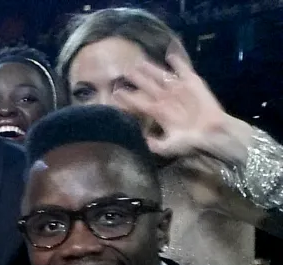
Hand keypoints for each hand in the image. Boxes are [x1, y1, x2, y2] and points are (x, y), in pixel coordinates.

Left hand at [113, 42, 249, 164]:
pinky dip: (178, 63)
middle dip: (136, 79)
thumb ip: (155, 145)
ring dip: (151, 69)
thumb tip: (142, 141)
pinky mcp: (193, 83)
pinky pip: (184, 70)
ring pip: (161, 76)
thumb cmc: (191, 141)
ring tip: (139, 62)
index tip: (114, 93)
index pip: (138, 102)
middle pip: (147, 86)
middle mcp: (165, 98)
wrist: (213, 133)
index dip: (127, 98)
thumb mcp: (170, 146)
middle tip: (124, 71)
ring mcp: (178, 90)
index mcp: (158, 112)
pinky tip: (170, 55)